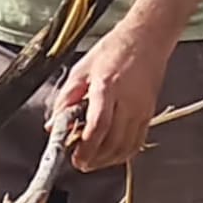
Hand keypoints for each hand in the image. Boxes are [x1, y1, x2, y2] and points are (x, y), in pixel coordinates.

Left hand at [51, 24, 171, 171]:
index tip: (76, 157)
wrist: (147, 40)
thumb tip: (53, 124)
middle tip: (80, 162)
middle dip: (94, 159)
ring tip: (93, 161)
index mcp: (107, 86)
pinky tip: (110, 155)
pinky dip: (122, 155)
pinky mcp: (148, 115)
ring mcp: (141, 110)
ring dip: (107, 161)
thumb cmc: (115, 51)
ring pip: (125, 148)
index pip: (99, 125)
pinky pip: (136, 144)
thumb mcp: (82, 69)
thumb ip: (66, 98)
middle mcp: (127, 101)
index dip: (87, 147)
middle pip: (112, 142)